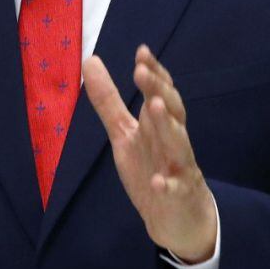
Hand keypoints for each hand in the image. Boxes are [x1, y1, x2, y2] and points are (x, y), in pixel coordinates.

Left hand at [82, 45, 215, 262]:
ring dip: (168, 125)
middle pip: (171, 110)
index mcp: (158, 124)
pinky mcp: (178, 196)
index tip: (141, 52)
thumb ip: (108, 100)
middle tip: (141, 71)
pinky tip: (159, 183)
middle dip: (158, 90)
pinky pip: (176, 190)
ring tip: (156, 105)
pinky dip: (169, 185)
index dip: (153, 73)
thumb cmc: (152, 166)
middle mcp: (172, 140)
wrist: (176, 216)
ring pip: (179, 143)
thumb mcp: (124, 132)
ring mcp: (178, 168)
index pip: (160, 92)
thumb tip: (90, 60)